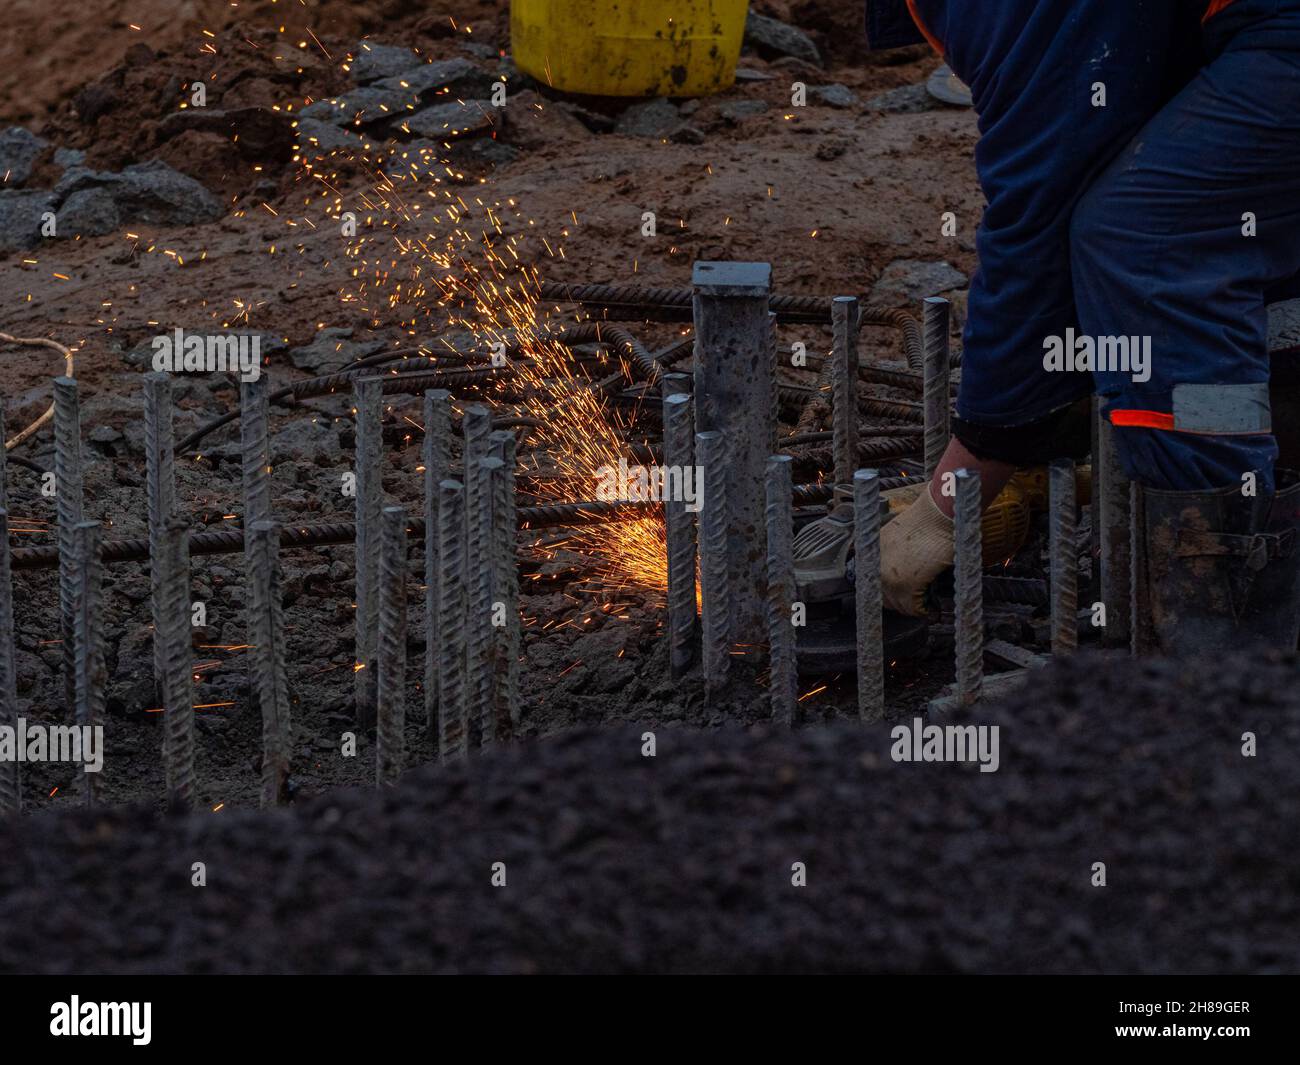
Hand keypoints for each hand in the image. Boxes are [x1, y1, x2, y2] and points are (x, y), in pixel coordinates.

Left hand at [879, 485, 954, 616]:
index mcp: (870, 553)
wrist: (938, 513)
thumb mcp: (896, 536)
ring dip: (911, 607)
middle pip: (883, 598)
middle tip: (914, 603)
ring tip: (924, 605)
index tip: (898, 598)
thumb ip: (891, 554)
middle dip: (899, 602)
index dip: (887, 593)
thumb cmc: (926, 521)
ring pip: (897, 605)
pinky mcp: (906, 584)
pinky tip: (929, 608)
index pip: (872, 583)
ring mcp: (889, 576)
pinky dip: (922, 611)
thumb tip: (899, 570)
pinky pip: (912, 608)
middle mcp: (875, 566)